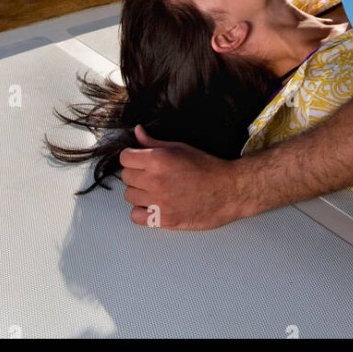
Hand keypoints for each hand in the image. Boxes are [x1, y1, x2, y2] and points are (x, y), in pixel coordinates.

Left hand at [119, 125, 245, 229]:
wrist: (228, 190)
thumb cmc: (206, 167)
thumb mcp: (180, 147)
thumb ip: (154, 142)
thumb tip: (137, 131)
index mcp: (158, 159)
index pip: (124, 158)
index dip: (132, 157)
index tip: (139, 160)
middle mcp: (155, 180)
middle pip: (125, 177)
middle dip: (136, 174)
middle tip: (150, 175)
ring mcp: (158, 202)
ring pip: (129, 196)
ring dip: (139, 193)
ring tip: (154, 190)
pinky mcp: (164, 220)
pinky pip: (136, 217)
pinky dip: (142, 212)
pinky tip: (154, 205)